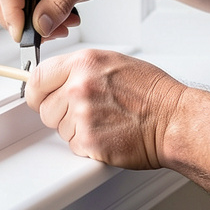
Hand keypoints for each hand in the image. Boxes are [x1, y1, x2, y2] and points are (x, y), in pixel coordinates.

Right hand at [0, 0, 126, 41]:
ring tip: (64, 22)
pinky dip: (38, 12)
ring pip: (12, 3)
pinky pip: (21, 0)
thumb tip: (39, 28)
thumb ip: (58, 6)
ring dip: (36, 20)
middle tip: (55, 32)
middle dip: (28, 21)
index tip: (26, 36)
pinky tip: (59, 15)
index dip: (12, 16)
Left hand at [25, 48, 186, 168]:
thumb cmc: (151, 93)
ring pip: (59, 129)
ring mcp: (82, 114)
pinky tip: (109, 134)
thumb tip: (56, 80)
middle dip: (60, 114)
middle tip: (88, 113)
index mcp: (84, 63)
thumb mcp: (113, 63)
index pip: (37, 79)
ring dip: (76, 130)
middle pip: (44, 109)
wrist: (173, 119)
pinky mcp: (89, 140)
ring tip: (105, 121)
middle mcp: (79, 86)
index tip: (40, 98)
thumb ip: (80, 70)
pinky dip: (88, 145)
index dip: (37, 93)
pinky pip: (74, 146)